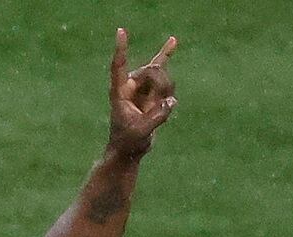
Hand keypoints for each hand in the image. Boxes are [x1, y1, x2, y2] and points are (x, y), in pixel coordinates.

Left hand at [108, 28, 176, 158]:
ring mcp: (141, 85)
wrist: (130, 149)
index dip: (121, 50)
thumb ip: (157, 116)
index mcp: (120, 93)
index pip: (119, 67)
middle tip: (162, 105)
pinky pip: (162, 68)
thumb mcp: (141, 133)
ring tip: (159, 109)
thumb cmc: (129, 142)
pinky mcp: (152, 89)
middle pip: (152, 70)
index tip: (121, 31)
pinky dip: (167, 54)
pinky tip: (173, 41)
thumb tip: (170, 102)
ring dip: (167, 91)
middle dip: (162, 85)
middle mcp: (130, 85)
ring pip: (163, 75)